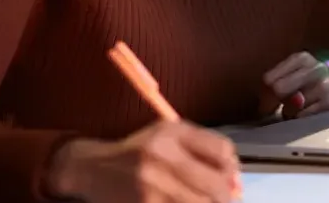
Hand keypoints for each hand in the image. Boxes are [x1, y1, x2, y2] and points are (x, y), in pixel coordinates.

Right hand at [46, 120, 239, 202]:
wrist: (92, 168)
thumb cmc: (138, 151)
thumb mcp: (167, 135)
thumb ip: (202, 149)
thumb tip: (235, 180)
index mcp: (172, 132)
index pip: (221, 150)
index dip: (233, 168)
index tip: (231, 179)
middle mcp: (162, 155)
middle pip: (215, 184)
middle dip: (227, 196)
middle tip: (227, 200)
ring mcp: (152, 183)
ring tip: (208, 202)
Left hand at [262, 52, 328, 118]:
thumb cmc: (312, 82)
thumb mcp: (296, 73)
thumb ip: (276, 84)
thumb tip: (264, 109)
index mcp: (302, 58)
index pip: (269, 79)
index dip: (265, 93)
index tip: (269, 100)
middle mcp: (314, 68)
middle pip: (278, 89)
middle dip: (275, 102)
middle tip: (280, 106)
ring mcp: (324, 85)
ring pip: (290, 107)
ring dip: (290, 112)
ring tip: (301, 107)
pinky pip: (303, 117)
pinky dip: (301, 119)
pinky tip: (309, 113)